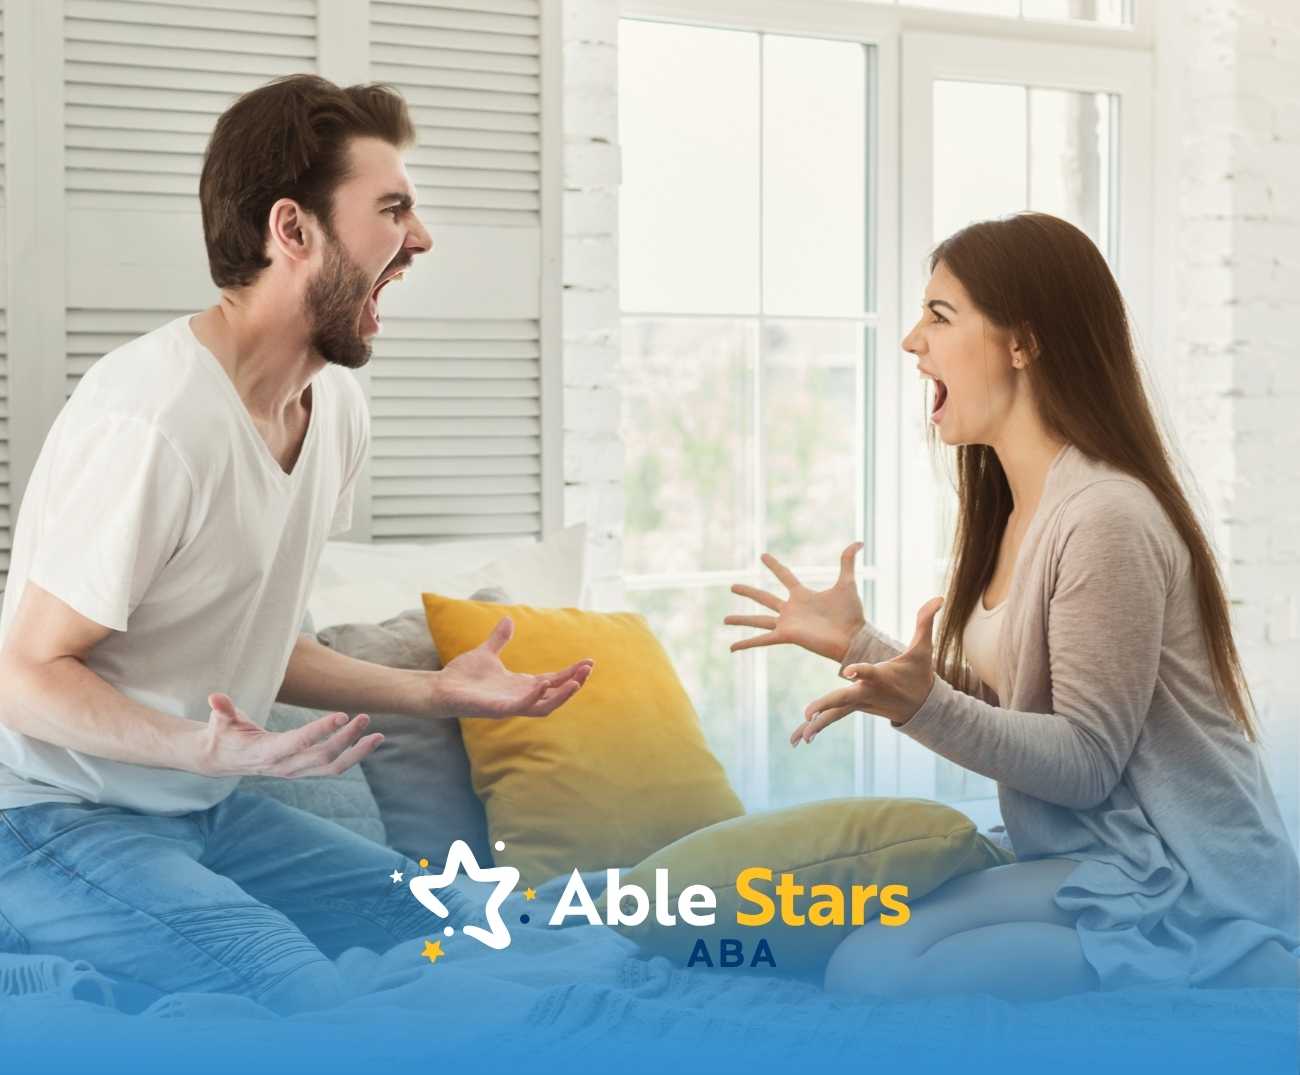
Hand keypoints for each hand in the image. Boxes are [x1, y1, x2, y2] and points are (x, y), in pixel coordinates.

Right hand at [195, 693, 382, 777]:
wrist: (221, 760)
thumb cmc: (223, 733)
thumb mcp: (220, 720)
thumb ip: (222, 709)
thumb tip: (214, 697)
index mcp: (266, 752)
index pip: (298, 742)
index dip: (321, 730)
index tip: (342, 714)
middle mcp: (284, 766)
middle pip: (322, 757)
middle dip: (346, 738)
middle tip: (365, 717)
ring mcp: (296, 772)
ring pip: (333, 767)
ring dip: (357, 752)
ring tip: (379, 735)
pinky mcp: (304, 771)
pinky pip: (333, 767)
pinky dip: (353, 755)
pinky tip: (369, 741)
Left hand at [435, 617, 593, 718]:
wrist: (439, 687)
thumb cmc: (462, 675)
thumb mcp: (487, 652)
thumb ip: (500, 639)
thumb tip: (509, 619)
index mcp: (520, 685)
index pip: (553, 680)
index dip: (570, 672)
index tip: (588, 661)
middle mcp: (519, 697)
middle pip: (555, 694)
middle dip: (573, 683)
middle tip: (588, 669)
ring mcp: (510, 705)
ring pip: (545, 707)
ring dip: (562, 695)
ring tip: (577, 681)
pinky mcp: (498, 710)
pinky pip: (522, 706)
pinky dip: (535, 697)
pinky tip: (545, 683)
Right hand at [724, 543, 866, 662]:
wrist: (853, 636)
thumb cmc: (851, 614)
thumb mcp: (847, 583)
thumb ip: (847, 562)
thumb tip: (859, 541)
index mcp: (803, 595)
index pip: (784, 576)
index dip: (773, 566)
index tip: (762, 556)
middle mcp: (791, 609)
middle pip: (764, 597)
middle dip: (748, 591)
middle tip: (732, 585)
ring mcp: (787, 623)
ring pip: (758, 619)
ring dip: (741, 619)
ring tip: (724, 619)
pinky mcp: (786, 635)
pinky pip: (762, 640)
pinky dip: (746, 643)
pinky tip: (732, 647)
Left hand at [791, 596, 943, 746]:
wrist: (922, 706)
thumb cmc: (919, 673)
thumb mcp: (924, 648)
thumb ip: (925, 621)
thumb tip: (939, 596)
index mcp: (881, 676)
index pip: (869, 672)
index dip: (860, 671)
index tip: (848, 671)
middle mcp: (866, 692)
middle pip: (843, 699)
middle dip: (826, 705)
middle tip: (807, 713)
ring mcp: (859, 703)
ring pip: (834, 714)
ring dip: (816, 726)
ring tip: (797, 739)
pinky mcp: (853, 708)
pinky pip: (832, 718)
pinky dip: (816, 728)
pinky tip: (796, 740)